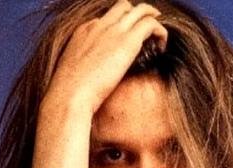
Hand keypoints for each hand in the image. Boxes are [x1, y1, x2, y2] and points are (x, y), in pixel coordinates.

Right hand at [44, 1, 167, 115]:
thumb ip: (85, 73)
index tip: (127, 43)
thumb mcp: (74, 78)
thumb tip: (91, 87)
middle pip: (123, 8)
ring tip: (160, 35)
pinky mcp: (127, 41)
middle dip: (137, 15)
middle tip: (149, 27)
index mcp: (84, 33)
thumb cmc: (70, 94)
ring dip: (152, 19)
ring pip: (139, 10)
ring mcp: (113, 31)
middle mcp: (99, 26)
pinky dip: (159, 31)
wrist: (71, 94)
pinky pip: (150, 24)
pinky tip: (162, 46)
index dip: (120, 28)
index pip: (106, 20)